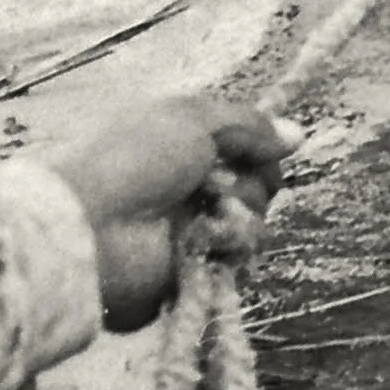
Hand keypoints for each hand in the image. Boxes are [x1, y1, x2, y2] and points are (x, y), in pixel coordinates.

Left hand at [54, 97, 298, 332]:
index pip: (246, 146)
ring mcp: (193, 231)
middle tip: (220, 184)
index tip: (270, 149)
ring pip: (254, 221)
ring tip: (211, 212)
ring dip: (242, 213)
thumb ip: (251, 125)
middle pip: (258, 183)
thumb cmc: (135, 158)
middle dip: (252, 182)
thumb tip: (298, 135)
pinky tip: (207, 240)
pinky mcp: (194, 271)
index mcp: (186, 146)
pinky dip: (230, 244)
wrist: (90, 225)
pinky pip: (238, 256)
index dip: (261, 148)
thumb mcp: (194, 119)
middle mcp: (191, 187)